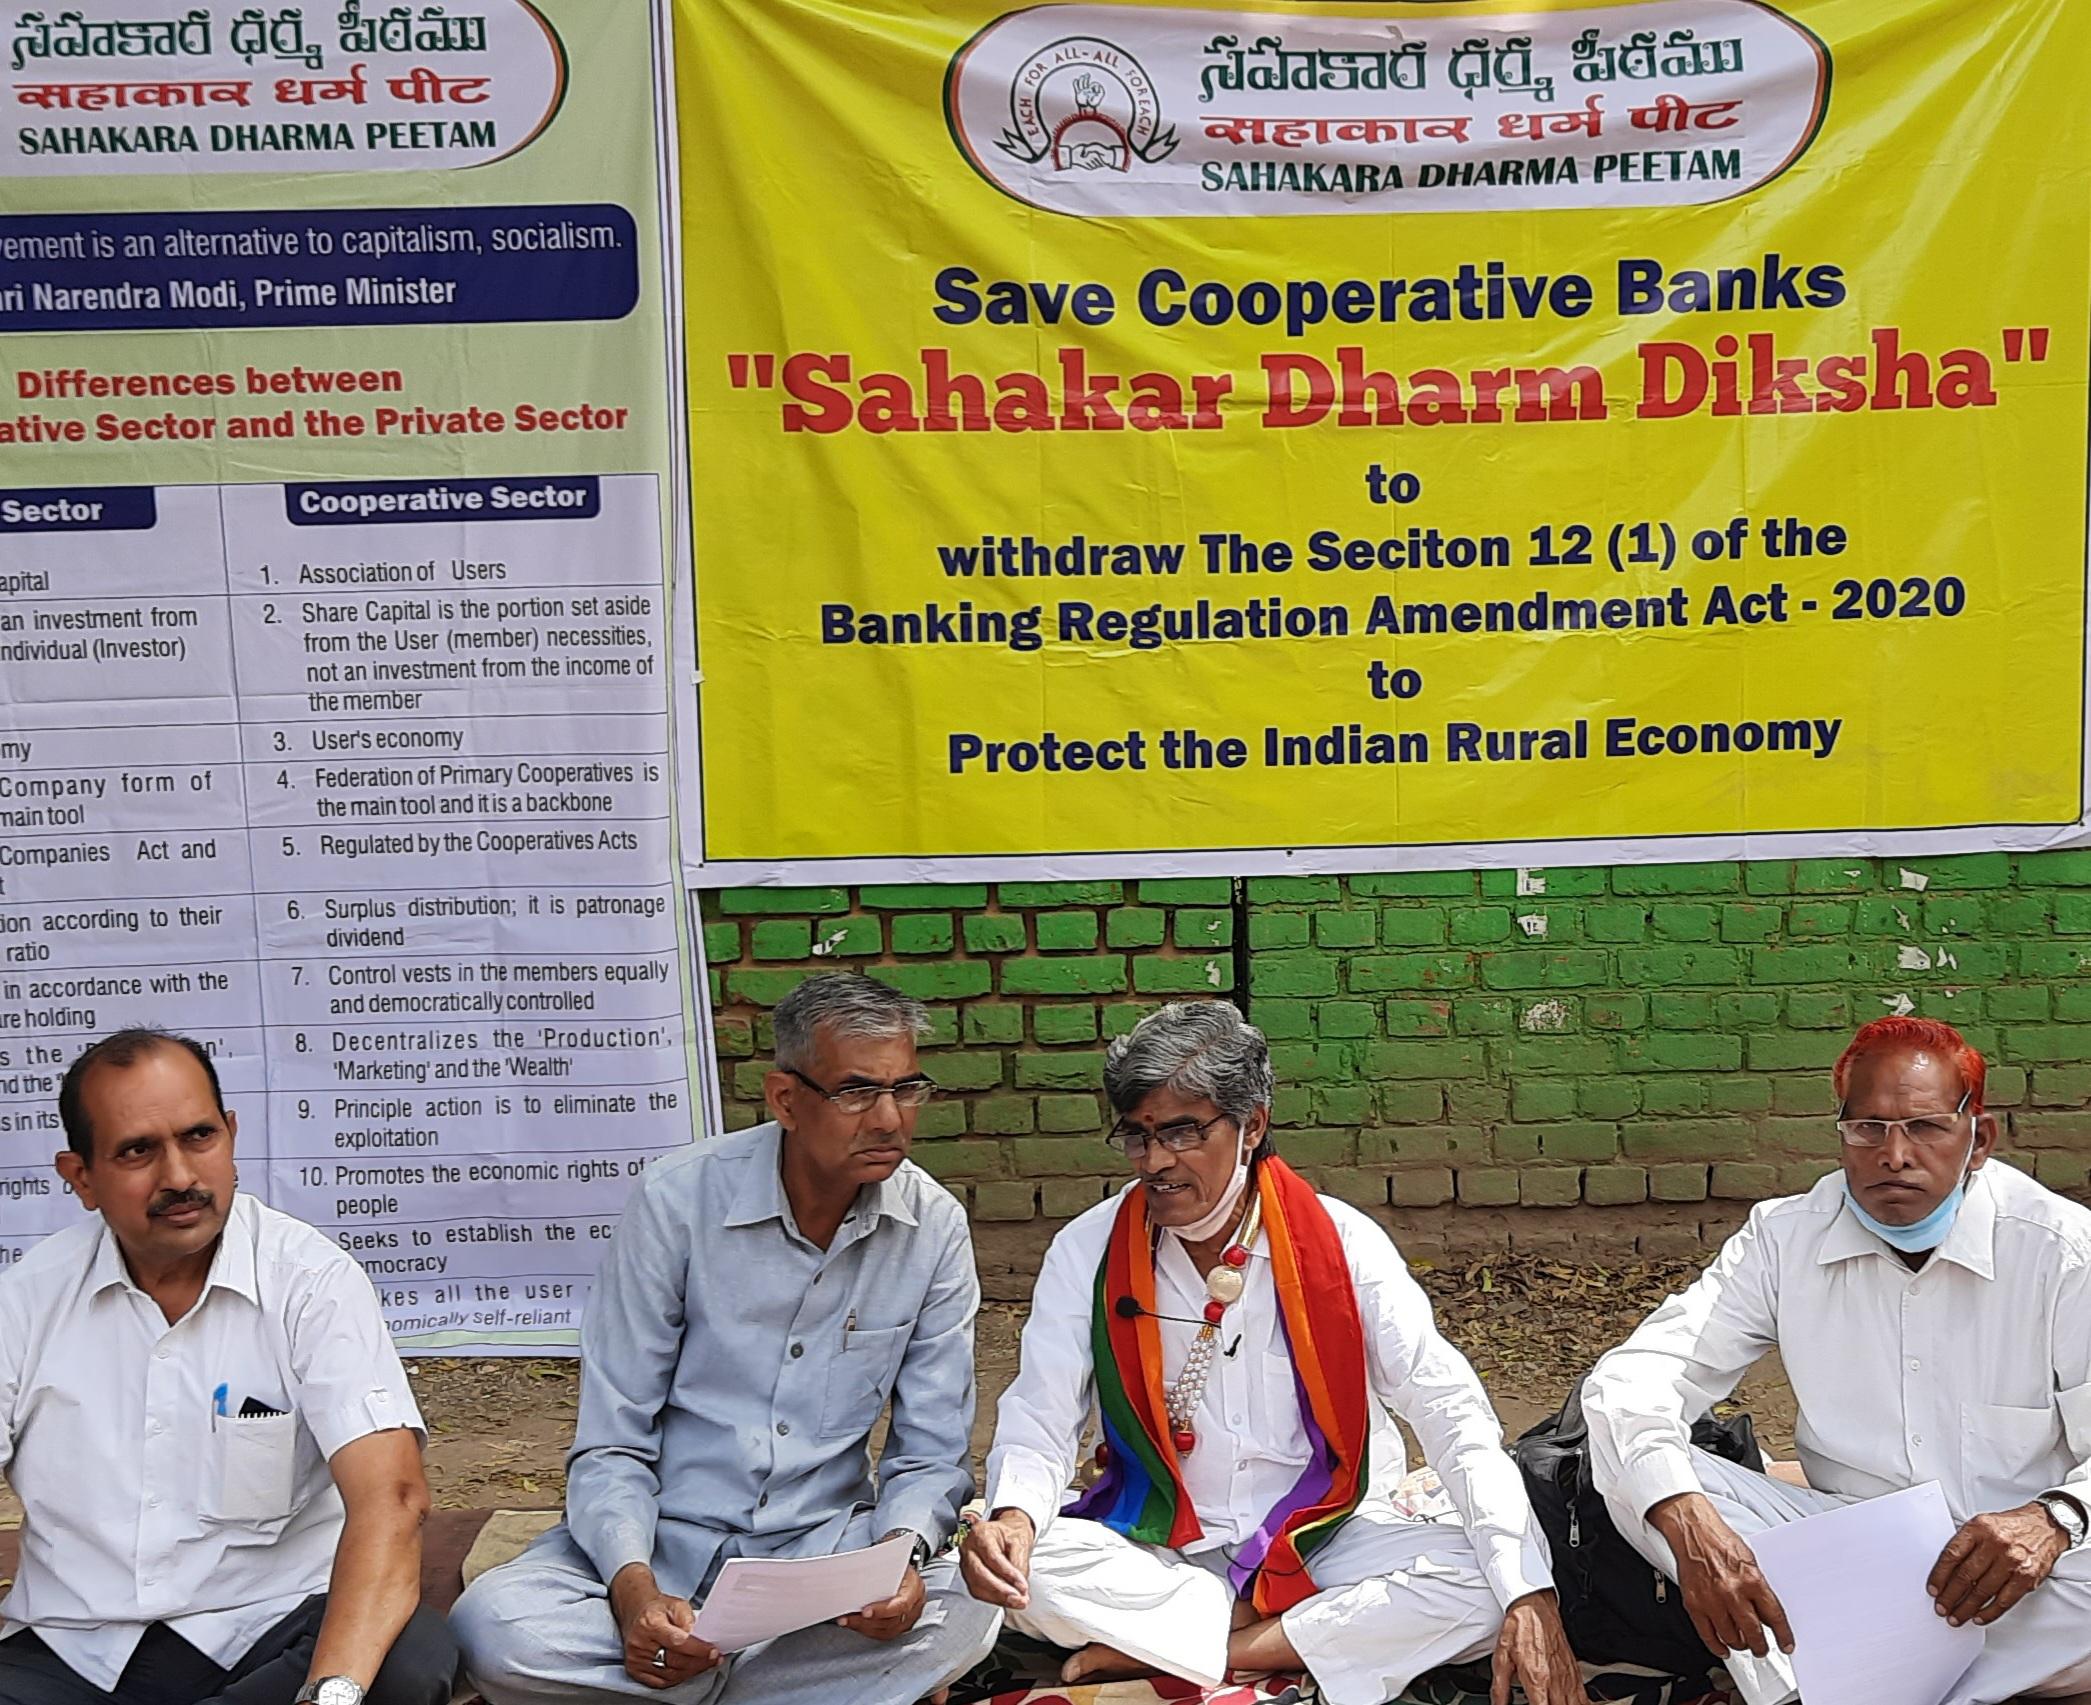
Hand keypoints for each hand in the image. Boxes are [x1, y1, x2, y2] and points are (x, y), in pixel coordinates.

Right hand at [611, 1563, 721, 1690]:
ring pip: (670, 1674)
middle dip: (699, 1661)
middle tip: (714, 1658)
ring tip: (706, 1663)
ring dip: (692, 1671)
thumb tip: (700, 1638)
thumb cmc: (658, 1609)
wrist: (636, 1614)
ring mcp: (636, 1660)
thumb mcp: (676, 1604)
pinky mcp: (635, 1670)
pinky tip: (690, 1669)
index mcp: (650, 1623)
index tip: (713, 1651)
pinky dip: (680, 1677)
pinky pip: (662, 1681)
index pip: (678, 1642)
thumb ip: (689, 1619)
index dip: (698, 1649)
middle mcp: (640, 1644)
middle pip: (675, 1661)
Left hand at [839, 1564, 926, 1640]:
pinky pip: (883, 1633)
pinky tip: (855, 1624)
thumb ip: (880, 1569)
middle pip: (891, 1622)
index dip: (882, 1611)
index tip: (864, 1612)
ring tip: (847, 1621)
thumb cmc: (897, 1564)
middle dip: (866, 1622)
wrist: (903, 1568)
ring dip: (863, 1628)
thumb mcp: (892, 1561)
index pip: (901, 1605)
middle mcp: (915, 1605)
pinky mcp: (901, 1625)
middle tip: (848, 1618)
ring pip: (886, 1631)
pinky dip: (867, 1630)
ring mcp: (910, 1618)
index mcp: (915, 1587)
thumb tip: (858, 1572)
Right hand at [959, 1509, 1034, 1610]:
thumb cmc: (1011, 1534)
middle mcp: (969, 1548)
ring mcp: (966, 1563)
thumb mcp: (1021, 1542)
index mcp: (981, 1534)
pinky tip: (1006, 1600)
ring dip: (997, 1597)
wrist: (1006, 1533)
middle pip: (980, 1574)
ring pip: (977, 1586)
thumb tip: (1019, 1588)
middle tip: (1018, 1598)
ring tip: (1016, 1601)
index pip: (992, 1557)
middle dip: (1000, 1590)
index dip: (1008, 1574)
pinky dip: (993, 1598)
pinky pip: (978, 1591)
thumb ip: (1020, 1565)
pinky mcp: (969, 1576)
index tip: (1022, 1586)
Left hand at [1490, 1591, 1589, 1704]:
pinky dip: (1579, 1704)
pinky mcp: (1574, 1673)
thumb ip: (1499, 1687)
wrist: (1536, 1607)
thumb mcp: (1501, 1658)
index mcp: (1537, 1680)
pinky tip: (1569, 1703)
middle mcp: (1555, 1682)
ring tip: (1552, 1704)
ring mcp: (1568, 1679)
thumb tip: (1498, 1704)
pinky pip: (1583, 1697)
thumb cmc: (1520, 1629)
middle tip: (1539, 1704)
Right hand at [1648, 1493, 1793, 1660]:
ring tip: (1743, 1644)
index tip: (1786, 1645)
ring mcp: (1712, 1600)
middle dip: (1760, 1646)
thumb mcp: (1750, 1561)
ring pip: (1731, 1637)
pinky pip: (1707, 1634)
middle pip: (1753, 1632)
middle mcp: (1733, 1593)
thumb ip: (1759, 1588)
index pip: (1774, 1617)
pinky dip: (1717, 1646)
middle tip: (1762, 1648)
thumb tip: (1767, 1613)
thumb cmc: (1720, 1541)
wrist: (1693, 1530)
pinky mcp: (1694, 1604)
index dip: (1783, 1636)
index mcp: (1751, 1581)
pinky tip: (1723, 1647)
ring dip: (1740, 1645)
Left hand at [1927, 1504, 2068, 1626]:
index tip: (1933, 1589)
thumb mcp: (1982, 1524)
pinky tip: (1979, 1617)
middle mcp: (1995, 1544)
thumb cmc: (2011, 1526)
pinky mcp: (2027, 1578)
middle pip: (1965, 1576)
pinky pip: (2004, 1601)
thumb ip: (1965, 1543)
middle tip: (1942, 1607)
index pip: (1952, 1555)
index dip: (1939, 1575)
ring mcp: (2012, 1562)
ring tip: (1956, 1616)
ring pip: (1983, 1591)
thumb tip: (1945, 1569)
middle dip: (1950, 1596)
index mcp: (1979, 1528)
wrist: (2045, 1526)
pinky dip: (1990, 1612)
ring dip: (1967, 1608)